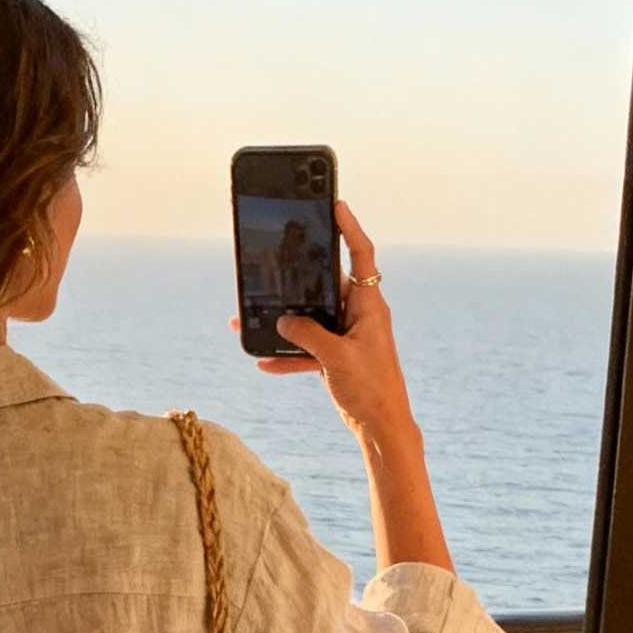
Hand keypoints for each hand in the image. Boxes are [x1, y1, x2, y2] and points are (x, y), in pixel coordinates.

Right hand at [242, 202, 418, 450]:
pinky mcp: (336, 358)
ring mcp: (346, 336)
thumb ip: (308, 335)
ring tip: (250, 317)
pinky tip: (264, 362)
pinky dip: (288, 355)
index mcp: (369, 305)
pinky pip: (307, 349)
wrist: (381, 427)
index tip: (336, 205)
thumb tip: (284, 321)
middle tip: (277, 257)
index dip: (349, 228)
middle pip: (326, 285)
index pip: (360, 255)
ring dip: (284, 322)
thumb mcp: (337, 357)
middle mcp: (359, 315)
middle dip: (299, 277)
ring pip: (310, 319)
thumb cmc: (372, 388)